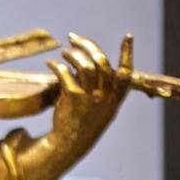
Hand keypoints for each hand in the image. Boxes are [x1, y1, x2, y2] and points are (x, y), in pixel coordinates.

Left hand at [46, 33, 132, 158]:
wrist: (69, 143)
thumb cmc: (85, 122)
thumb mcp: (101, 106)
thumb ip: (101, 85)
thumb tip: (87, 57)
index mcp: (116, 98)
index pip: (126, 73)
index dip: (127, 54)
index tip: (128, 36)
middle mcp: (105, 96)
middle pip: (101, 61)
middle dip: (87, 45)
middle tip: (74, 39)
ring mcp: (90, 98)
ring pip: (84, 65)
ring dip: (72, 54)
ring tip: (64, 52)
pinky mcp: (73, 98)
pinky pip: (66, 73)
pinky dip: (57, 65)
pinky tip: (51, 63)